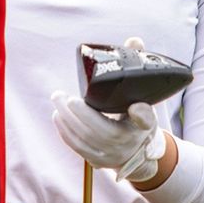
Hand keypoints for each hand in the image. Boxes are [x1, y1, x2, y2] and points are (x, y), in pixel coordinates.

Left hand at [50, 36, 164, 182]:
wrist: (138, 155)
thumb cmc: (136, 119)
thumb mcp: (144, 98)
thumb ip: (136, 71)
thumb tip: (134, 41)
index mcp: (143, 127)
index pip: (147, 121)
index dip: (142, 114)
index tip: (134, 106)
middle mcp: (128, 144)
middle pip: (102, 131)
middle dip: (79, 113)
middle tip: (61, 95)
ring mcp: (112, 155)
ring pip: (86, 140)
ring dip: (67, 120)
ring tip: (57, 100)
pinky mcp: (98, 161)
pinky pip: (78, 148)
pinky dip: (66, 132)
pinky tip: (58, 117)